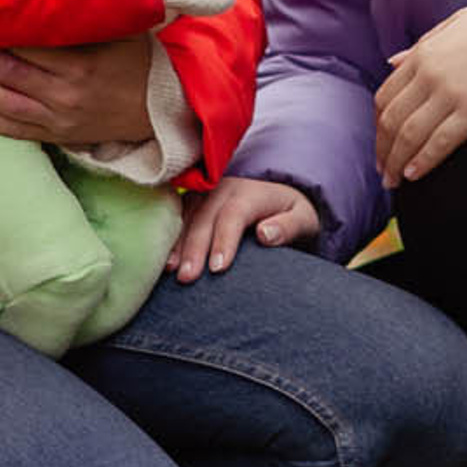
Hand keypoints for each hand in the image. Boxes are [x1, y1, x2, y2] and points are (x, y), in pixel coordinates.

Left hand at [0, 34, 156, 148]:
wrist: (160, 108)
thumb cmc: (138, 61)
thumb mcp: (118, 33)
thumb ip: (84, 18)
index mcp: (80, 66)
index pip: (27, 47)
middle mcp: (66, 94)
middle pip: (10, 74)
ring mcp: (61, 119)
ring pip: (7, 104)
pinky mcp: (60, 136)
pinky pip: (18, 131)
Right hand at [171, 177, 320, 281]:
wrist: (278, 197)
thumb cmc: (292, 214)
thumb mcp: (303, 218)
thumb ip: (288, 226)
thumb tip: (266, 234)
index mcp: (252, 192)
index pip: (234, 214)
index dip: (224, 240)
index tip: (218, 268)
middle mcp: (225, 189)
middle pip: (206, 217)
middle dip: (195, 248)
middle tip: (187, 277)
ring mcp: (206, 194)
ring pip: (188, 216)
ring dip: (177, 244)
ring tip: (169, 271)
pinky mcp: (194, 202)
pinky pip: (178, 216)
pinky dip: (170, 238)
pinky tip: (164, 259)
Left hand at [373, 0, 466, 185]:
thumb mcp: (452, 25)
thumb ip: (420, 46)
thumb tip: (392, 62)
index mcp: (422, 54)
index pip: (385, 96)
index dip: (378, 124)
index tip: (381, 142)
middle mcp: (429, 75)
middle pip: (392, 120)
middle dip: (383, 149)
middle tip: (383, 170)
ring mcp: (450, 93)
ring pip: (409, 135)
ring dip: (396, 161)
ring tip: (394, 181)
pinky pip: (440, 142)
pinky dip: (423, 161)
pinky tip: (414, 175)